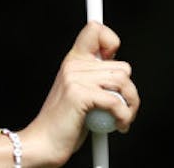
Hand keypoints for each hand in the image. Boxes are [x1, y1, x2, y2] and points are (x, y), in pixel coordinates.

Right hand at [20, 22, 138, 166]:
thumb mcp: (80, 93)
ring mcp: (75, 78)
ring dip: (130, 105)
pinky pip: (116, 101)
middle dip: (130, 91)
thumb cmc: (64, 123)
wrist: (43, 142)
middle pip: (122, 66)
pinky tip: (118, 125)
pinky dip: (123, 116)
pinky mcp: (79, 95)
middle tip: (124, 107)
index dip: (112, 42)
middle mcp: (73, 65)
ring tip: (122, 118)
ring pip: (123, 82)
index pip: (95, 29)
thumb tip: (121, 72)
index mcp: (73, 60)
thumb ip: (96, 78)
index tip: (115, 65)